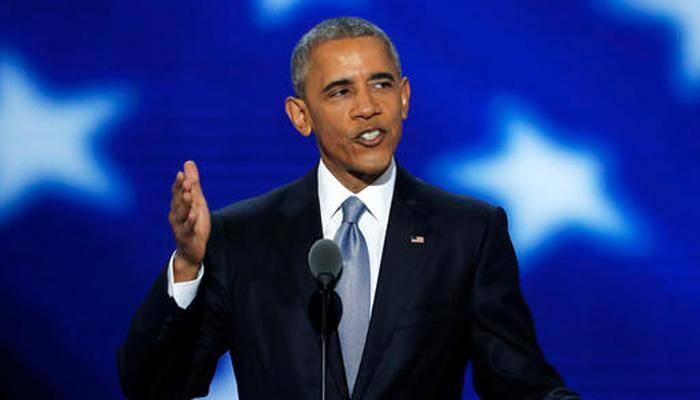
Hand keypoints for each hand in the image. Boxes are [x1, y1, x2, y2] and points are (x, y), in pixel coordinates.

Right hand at [168, 160, 210, 281]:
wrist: (193, 249)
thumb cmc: (194, 223)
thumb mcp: (197, 201)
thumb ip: (194, 184)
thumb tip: (188, 162)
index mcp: (178, 206)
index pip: (177, 193)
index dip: (178, 184)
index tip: (181, 174)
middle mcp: (176, 215)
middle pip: (178, 201)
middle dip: (182, 191)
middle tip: (187, 182)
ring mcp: (180, 226)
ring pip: (181, 214)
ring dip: (184, 204)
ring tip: (189, 195)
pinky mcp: (186, 237)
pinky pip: (187, 229)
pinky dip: (190, 222)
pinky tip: (193, 215)